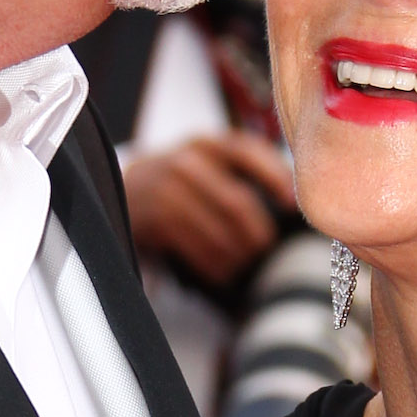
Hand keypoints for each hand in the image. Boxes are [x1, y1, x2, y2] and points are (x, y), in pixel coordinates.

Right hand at [122, 131, 295, 288]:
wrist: (125, 189)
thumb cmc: (181, 182)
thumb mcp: (206, 163)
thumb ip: (241, 171)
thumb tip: (290, 202)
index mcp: (207, 143)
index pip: (248, 151)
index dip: (275, 177)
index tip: (291, 205)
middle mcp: (187, 161)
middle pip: (236, 202)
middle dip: (257, 232)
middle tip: (265, 249)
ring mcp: (167, 189)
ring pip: (217, 230)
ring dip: (237, 254)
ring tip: (244, 263)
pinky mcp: (154, 218)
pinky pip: (196, 248)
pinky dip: (215, 265)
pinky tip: (222, 272)